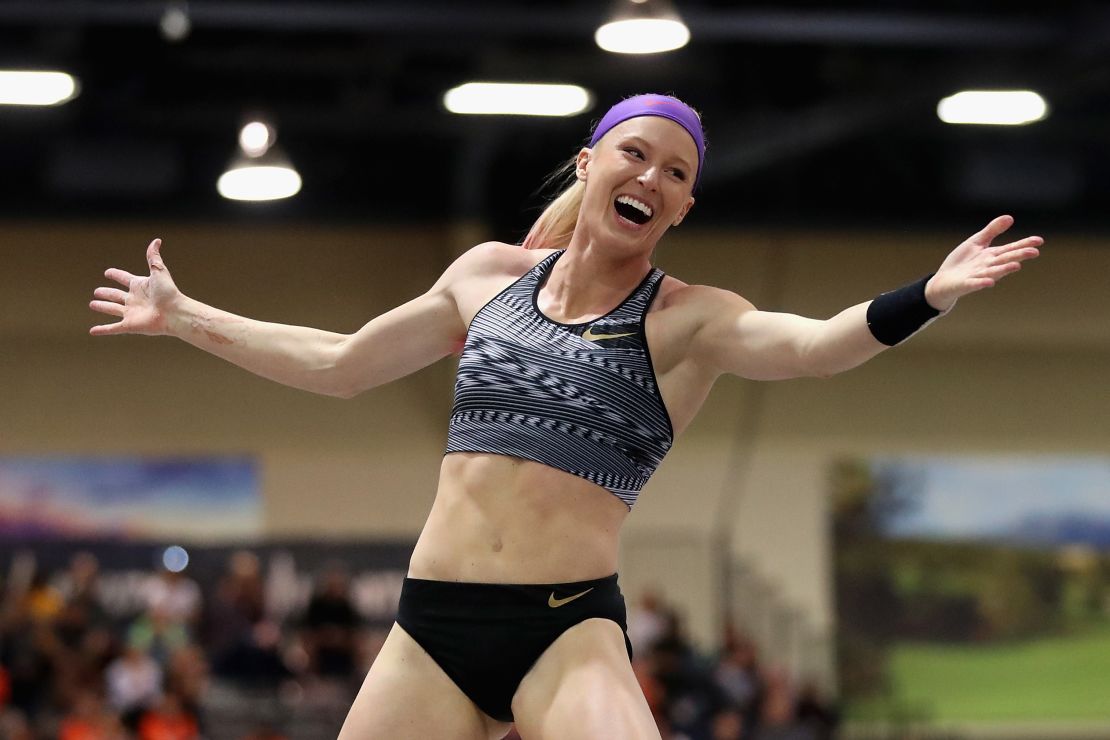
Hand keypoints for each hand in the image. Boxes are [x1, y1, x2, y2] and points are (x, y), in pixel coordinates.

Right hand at [89, 239, 181, 335]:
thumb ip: (153, 257)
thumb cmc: (169, 292)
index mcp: (140, 286)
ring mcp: (131, 313)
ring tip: (92, 304)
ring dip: (102, 307)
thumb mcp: (159, 271)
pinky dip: (102, 330)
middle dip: (106, 293)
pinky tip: (92, 331)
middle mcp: (134, 299)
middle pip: (116, 295)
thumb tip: (156, 240)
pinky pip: (113, 328)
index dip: (116, 275)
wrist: (175, 312)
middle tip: (97, 292)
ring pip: (112, 309)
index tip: (108, 272)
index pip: (124, 279)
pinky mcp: (129, 325)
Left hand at [925, 215, 1041, 311]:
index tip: (1039, 240)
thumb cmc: (963, 262)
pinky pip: (975, 284)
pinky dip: (982, 283)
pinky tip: (989, 282)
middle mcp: (989, 266)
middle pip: (1005, 259)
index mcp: (992, 255)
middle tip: (1034, 252)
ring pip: (993, 272)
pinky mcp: (966, 284)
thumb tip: (1010, 217)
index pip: (1011, 248)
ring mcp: (978, 276)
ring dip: (1004, 269)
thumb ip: (992, 230)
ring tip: (1016, 265)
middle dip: (1019, 256)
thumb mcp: (977, 242)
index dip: (1025, 244)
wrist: (943, 280)